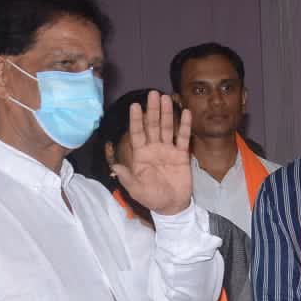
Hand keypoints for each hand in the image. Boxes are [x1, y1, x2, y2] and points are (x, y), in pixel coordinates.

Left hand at [111, 91, 192, 216]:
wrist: (172, 206)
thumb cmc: (152, 198)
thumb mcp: (137, 190)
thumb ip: (127, 178)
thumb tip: (114, 166)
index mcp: (141, 155)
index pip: (137, 134)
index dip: (136, 120)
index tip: (135, 105)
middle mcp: (154, 149)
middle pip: (153, 126)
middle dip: (152, 110)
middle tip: (153, 93)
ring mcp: (168, 150)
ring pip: (167, 128)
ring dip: (166, 113)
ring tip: (166, 97)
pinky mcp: (181, 155)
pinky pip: (183, 138)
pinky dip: (184, 125)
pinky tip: (185, 112)